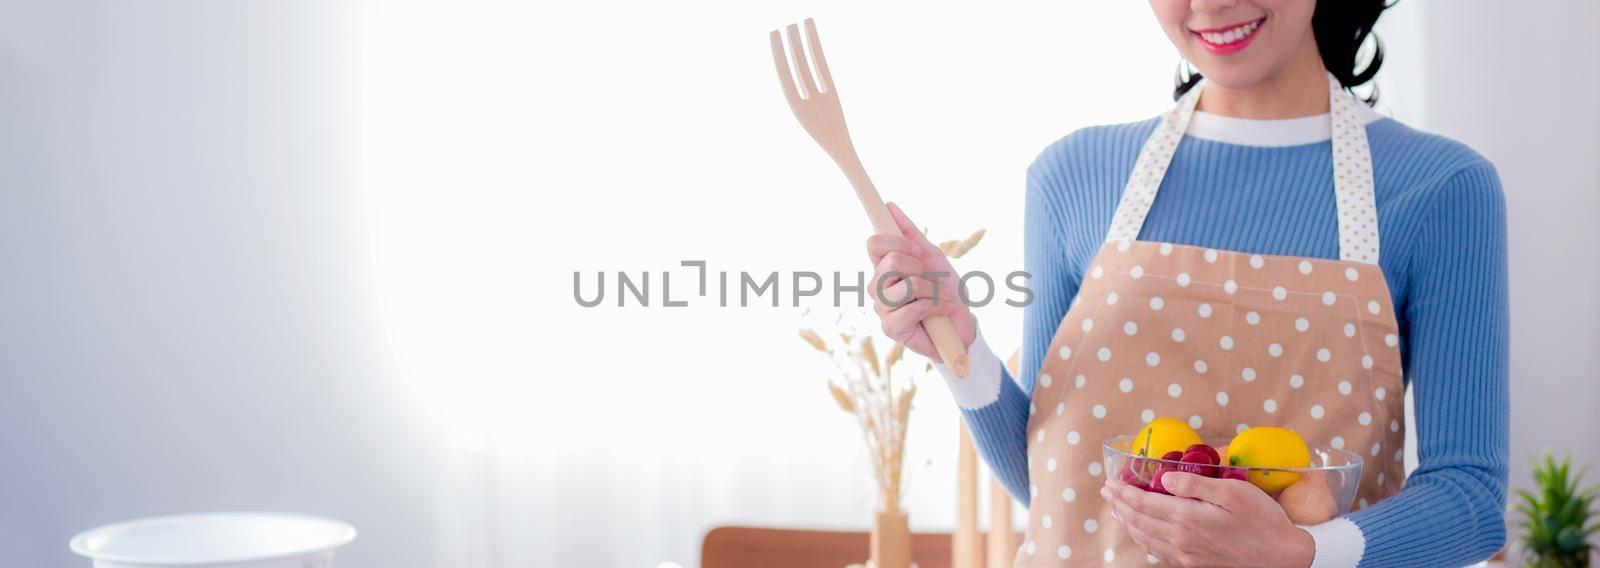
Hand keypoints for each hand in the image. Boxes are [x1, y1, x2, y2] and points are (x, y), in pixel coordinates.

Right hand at [864, 202, 976, 361]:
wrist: (961, 324)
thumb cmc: (945, 290)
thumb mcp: (932, 257)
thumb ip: (910, 233)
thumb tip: (889, 205)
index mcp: (883, 267)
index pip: (874, 243)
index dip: (898, 242)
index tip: (919, 252)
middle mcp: (877, 286)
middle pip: (891, 261)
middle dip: (921, 268)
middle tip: (935, 280)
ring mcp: (882, 308)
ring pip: (906, 285)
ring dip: (933, 290)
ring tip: (941, 298)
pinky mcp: (891, 328)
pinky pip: (912, 308)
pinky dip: (935, 307)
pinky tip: (940, 311)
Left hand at [1102, 472, 1314, 567]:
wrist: (1283, 557)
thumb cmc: (1261, 520)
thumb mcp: (1231, 492)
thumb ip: (1194, 483)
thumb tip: (1164, 477)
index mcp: (1186, 518)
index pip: (1143, 503)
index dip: (1123, 492)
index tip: (1111, 481)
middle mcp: (1180, 539)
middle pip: (1138, 521)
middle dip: (1120, 505)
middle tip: (1108, 492)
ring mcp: (1185, 555)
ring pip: (1145, 538)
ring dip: (1128, 522)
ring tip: (1118, 511)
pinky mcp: (1193, 564)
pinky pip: (1158, 552)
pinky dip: (1144, 539)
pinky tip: (1143, 533)